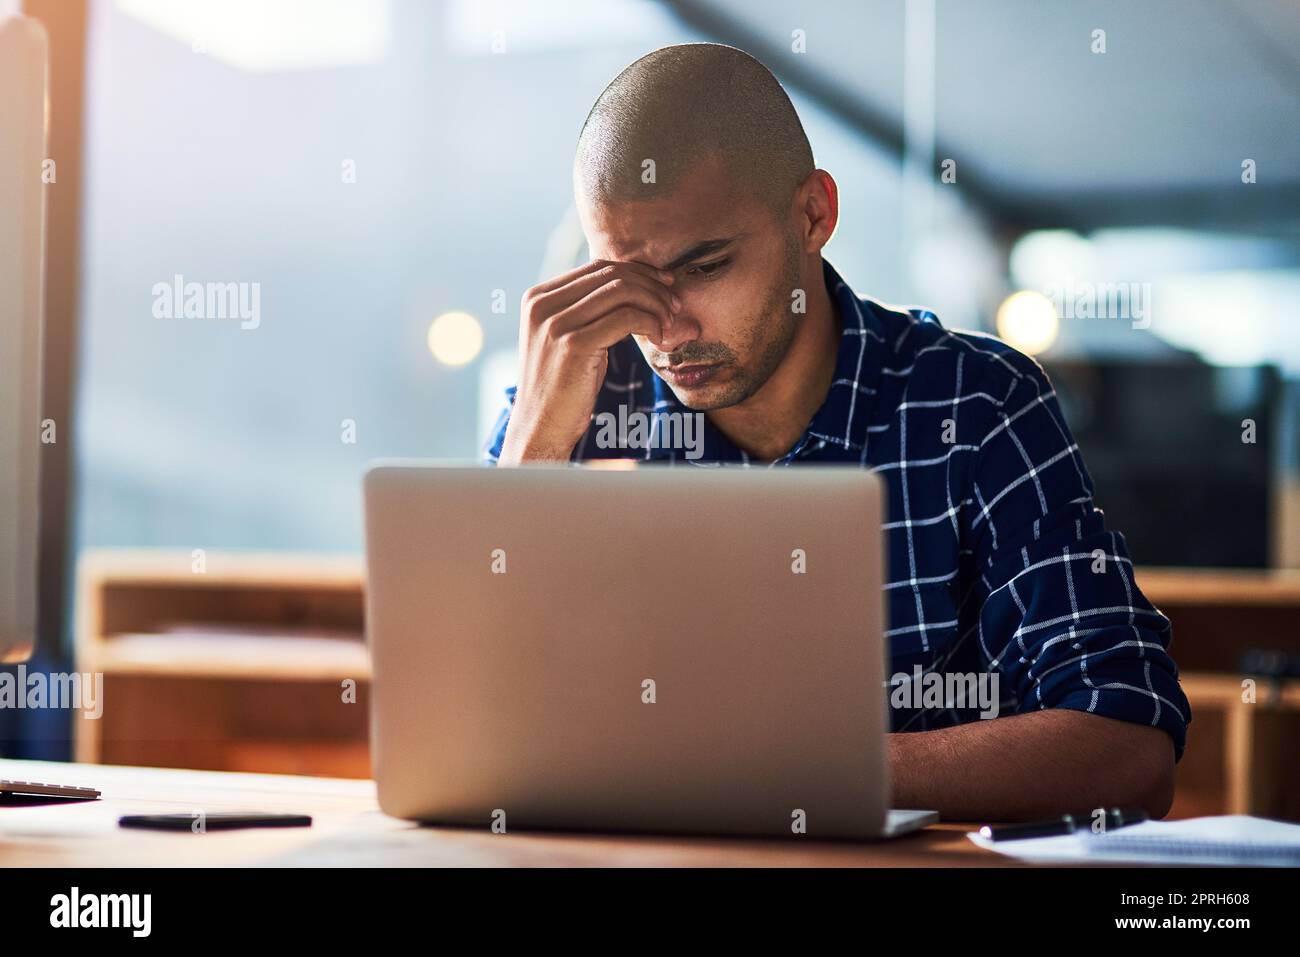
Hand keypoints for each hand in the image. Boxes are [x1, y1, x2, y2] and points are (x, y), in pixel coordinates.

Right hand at [499, 259, 678, 463]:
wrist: (541, 428)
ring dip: (654, 303)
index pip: (597, 267)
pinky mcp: (573, 344)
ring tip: (669, 322)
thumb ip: (589, 311)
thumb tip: (634, 286)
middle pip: (610, 274)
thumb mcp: (572, 340)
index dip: (637, 272)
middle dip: (650, 286)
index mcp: (538, 298)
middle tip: (674, 304)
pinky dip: (650, 322)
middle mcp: (541, 304)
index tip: (664, 285)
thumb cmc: (564, 389)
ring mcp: (555, 324)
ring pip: (621, 291)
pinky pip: (626, 318)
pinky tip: (659, 337)